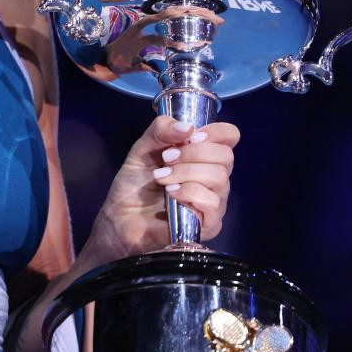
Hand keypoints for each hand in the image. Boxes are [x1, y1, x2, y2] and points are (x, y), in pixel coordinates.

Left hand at [84, 115, 239, 261]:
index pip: (230, 136)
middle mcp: (214, 177)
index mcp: (203, 155)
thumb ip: (161, 130)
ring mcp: (214, 201)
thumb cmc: (135, 183)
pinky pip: (212, 203)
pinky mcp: (209, 224)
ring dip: (186, 173)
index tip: (192, 136)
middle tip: (167, 158)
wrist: (121, 216)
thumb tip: (188, 127)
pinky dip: (189, 193)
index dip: (216, 132)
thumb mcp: (142, 148)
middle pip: (225, 156)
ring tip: (162, 178)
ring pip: (219, 178)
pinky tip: (171, 195)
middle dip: (193, 153)